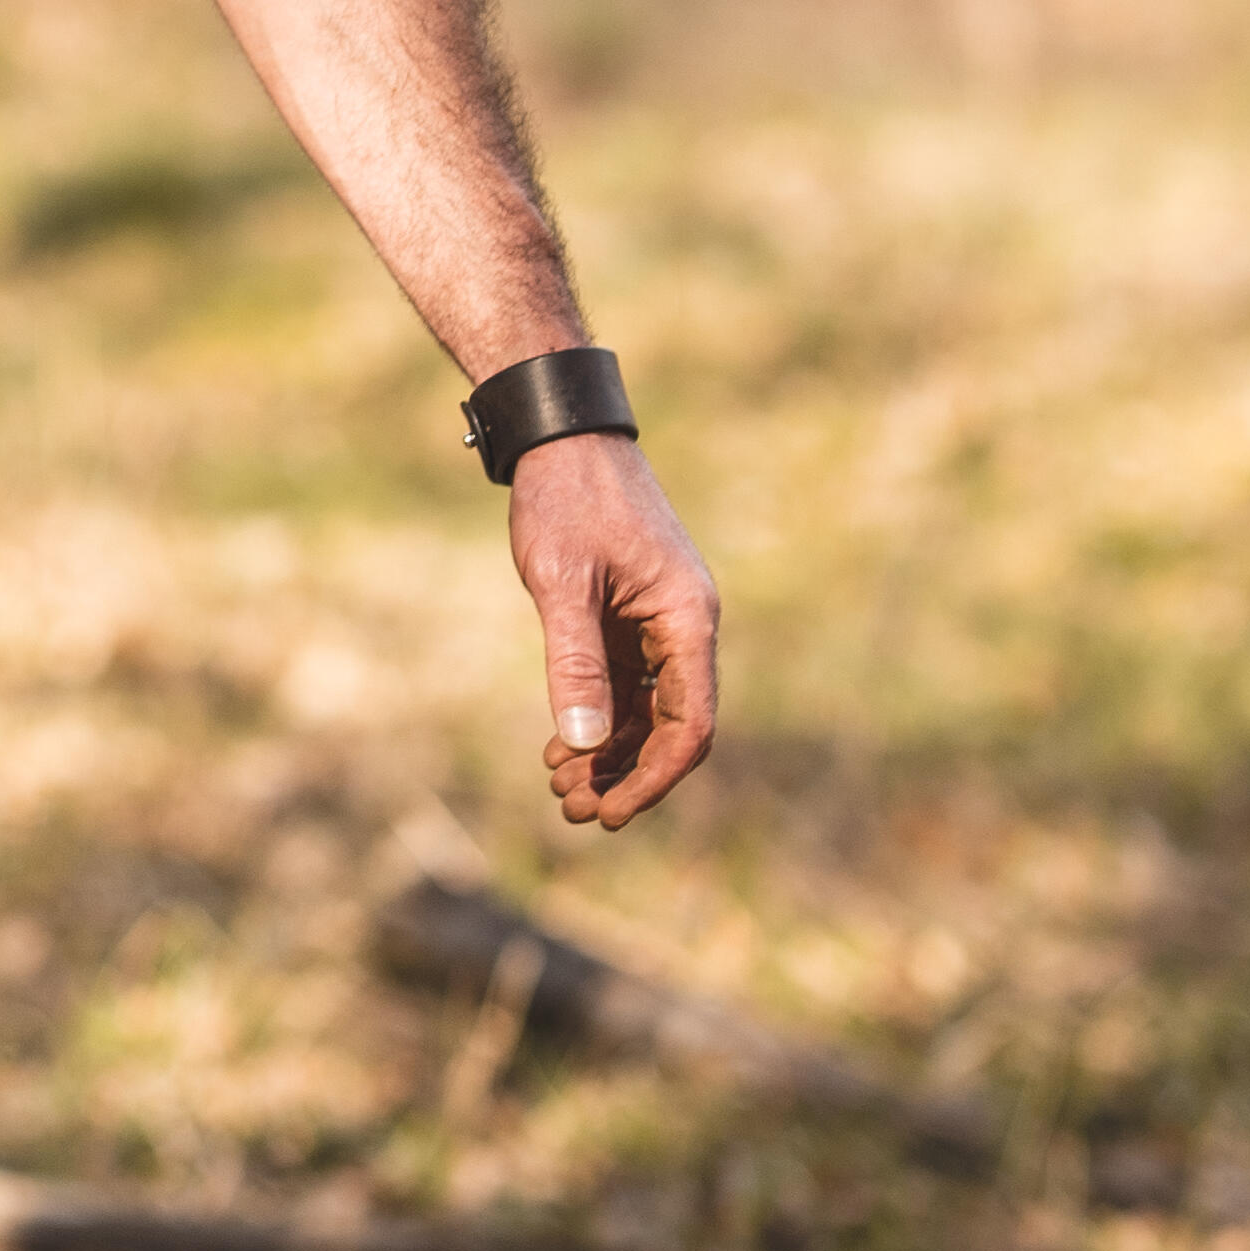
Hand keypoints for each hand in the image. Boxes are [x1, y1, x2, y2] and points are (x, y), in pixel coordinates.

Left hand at [509, 435, 718, 827]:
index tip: (610, 814)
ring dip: (607, 752)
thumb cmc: (566, 498)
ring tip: (560, 788)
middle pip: (670, 727)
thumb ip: (574, 661)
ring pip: (646, 710)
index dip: (653, 779)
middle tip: (572, 810)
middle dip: (625, 774)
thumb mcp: (561, 581)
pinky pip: (626, 683)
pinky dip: (598, 717)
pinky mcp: (631, 614)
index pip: (690, 726)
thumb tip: (582, 742)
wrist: (562, 436)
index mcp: (688, 620)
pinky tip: (561, 747)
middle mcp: (685, 626)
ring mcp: (659, 622)